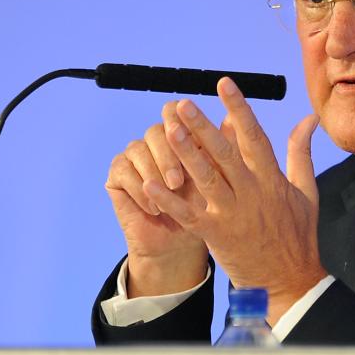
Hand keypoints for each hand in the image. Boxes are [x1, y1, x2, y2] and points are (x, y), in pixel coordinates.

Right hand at [104, 101, 207, 296]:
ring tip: (168, 196)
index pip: (173, 111)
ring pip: (137, 149)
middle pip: (155, 131)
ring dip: (154, 174)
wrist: (181, 242)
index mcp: (179, 134)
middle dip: (168, 156)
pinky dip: (139, 190)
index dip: (179, 120)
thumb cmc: (203, 207)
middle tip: (178, 182)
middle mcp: (155, 141)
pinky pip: (123, 171)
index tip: (190, 137)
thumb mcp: (217, 178)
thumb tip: (236, 119)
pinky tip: (153, 208)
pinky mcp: (118, 174)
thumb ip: (224, 147)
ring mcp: (135, 155)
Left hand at [142, 77, 326, 324]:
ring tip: (166, 130)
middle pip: (223, 153)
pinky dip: (169, 200)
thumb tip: (309, 118)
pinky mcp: (215, 235)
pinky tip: (150, 183)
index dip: (238, 108)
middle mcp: (251, 193)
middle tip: (182, 104)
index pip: (254, 136)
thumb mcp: (306, 190)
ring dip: (184, 154)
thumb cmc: (298, 234)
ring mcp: (232, 214)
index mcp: (272, 179)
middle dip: (202, 126)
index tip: (224, 84)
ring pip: (204, 178)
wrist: (289, 280)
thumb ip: (301, 152)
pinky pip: (188, 214)